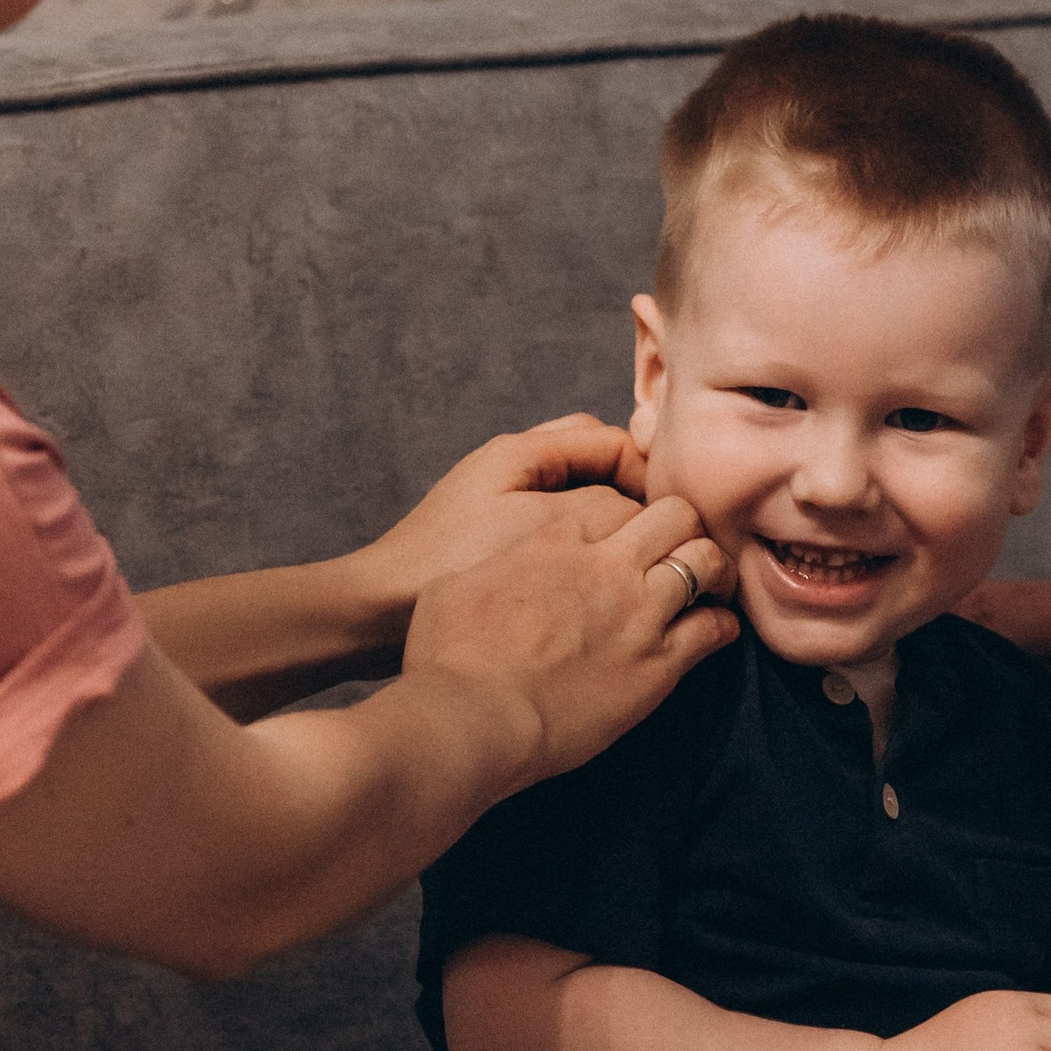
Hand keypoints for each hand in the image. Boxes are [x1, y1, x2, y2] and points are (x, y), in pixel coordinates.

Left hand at [362, 415, 648, 618]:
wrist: (377, 609)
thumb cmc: (455, 565)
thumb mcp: (540, 530)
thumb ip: (602, 508)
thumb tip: (649, 512)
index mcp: (521, 451)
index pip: (612, 442)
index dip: (650, 477)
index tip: (673, 522)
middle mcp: (511, 464)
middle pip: (596, 458)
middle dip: (633, 491)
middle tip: (658, 536)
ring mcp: (501, 498)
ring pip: (577, 493)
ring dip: (609, 518)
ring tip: (630, 559)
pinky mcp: (493, 534)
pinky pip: (557, 524)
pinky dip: (583, 542)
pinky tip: (591, 577)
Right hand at [404, 487, 734, 781]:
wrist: (470, 716)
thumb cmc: (448, 656)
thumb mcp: (456, 585)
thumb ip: (494, 567)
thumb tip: (500, 570)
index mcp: (556, 538)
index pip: (617, 500)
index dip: (629, 516)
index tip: (628, 537)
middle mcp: (607, 564)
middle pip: (674, 515)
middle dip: (683, 526)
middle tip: (682, 550)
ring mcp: (638, 613)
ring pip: (704, 561)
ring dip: (711, 568)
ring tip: (710, 585)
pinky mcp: (657, 665)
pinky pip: (712, 629)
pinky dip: (721, 624)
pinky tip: (717, 629)